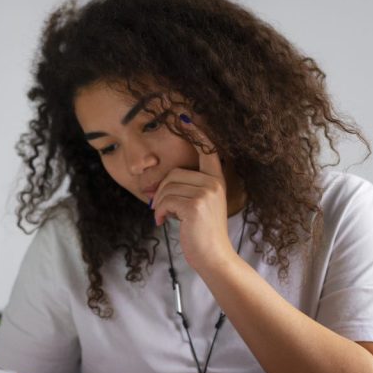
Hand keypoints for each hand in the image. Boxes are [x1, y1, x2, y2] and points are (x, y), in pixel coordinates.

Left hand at [151, 130, 235, 271]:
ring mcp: (206, 193)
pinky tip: (163, 222)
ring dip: (160, 204)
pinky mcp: (195, 205)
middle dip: (162, 191)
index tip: (184, 115)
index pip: (208, 150)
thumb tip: (156, 188)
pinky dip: (160, 212)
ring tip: (165, 218)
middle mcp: (213, 183)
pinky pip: (166, 200)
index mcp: (216, 180)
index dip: (196, 132)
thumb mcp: (199, 208)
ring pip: (168, 187)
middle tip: (162, 210)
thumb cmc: (203, 235)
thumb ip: (186, 191)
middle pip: (174, 173)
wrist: (215, 258)